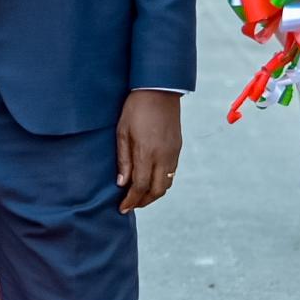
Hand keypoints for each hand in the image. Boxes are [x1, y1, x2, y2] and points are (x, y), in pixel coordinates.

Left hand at [115, 89, 182, 213]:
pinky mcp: (177, 148)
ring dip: (154, 194)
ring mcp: (173, 153)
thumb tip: (121, 183)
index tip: (122, 209)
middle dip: (143, 202)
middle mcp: (163, 157)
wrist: (159, 91)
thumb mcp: (122, 133)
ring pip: (166, 184)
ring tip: (140, 196)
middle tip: (131, 205)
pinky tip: (151, 181)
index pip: (140, 187)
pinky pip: (172, 173)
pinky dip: (161, 183)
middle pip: (156, 191)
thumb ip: (123, 160)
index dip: (131, 201)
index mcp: (147, 153)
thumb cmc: (135, 109)